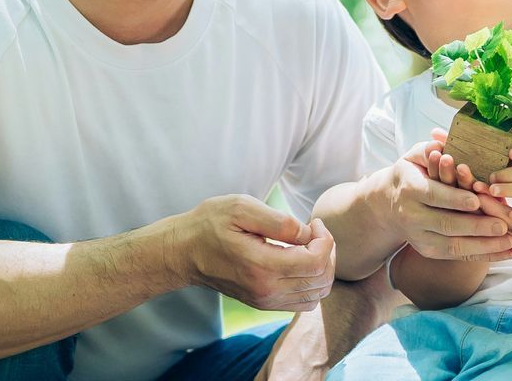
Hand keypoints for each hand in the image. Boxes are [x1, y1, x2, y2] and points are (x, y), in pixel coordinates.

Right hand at [177, 195, 335, 311]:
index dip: (325, 239)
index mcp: (262, 266)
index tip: (314, 222)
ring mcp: (265, 301)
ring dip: (322, 269)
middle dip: (328, 252)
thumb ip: (279, 222)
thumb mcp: (242, 208)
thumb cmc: (210, 224)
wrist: (183, 252)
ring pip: (317, 295)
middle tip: (314, 231)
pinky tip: (300, 261)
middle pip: (321, 280)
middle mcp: (267, 291)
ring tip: (310, 246)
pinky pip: (303, 302)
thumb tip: (308, 234)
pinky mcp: (264, 304)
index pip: (316, 262)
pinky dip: (312, 283)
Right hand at [383, 131, 511, 262]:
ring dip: (483, 246)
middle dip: (476, 226)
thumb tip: (441, 144)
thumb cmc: (412, 173)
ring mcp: (418, 236)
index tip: (477, 200)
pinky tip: (504, 253)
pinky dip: (482, 255)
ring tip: (509, 243)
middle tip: (502, 225)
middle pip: (446, 223)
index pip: (433, 194)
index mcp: (409, 188)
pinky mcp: (427, 250)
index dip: (455, 198)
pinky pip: (456, 255)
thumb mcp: (415, 157)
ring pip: (453, 244)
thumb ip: (429, 150)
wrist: (389, 203)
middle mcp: (411, 215)